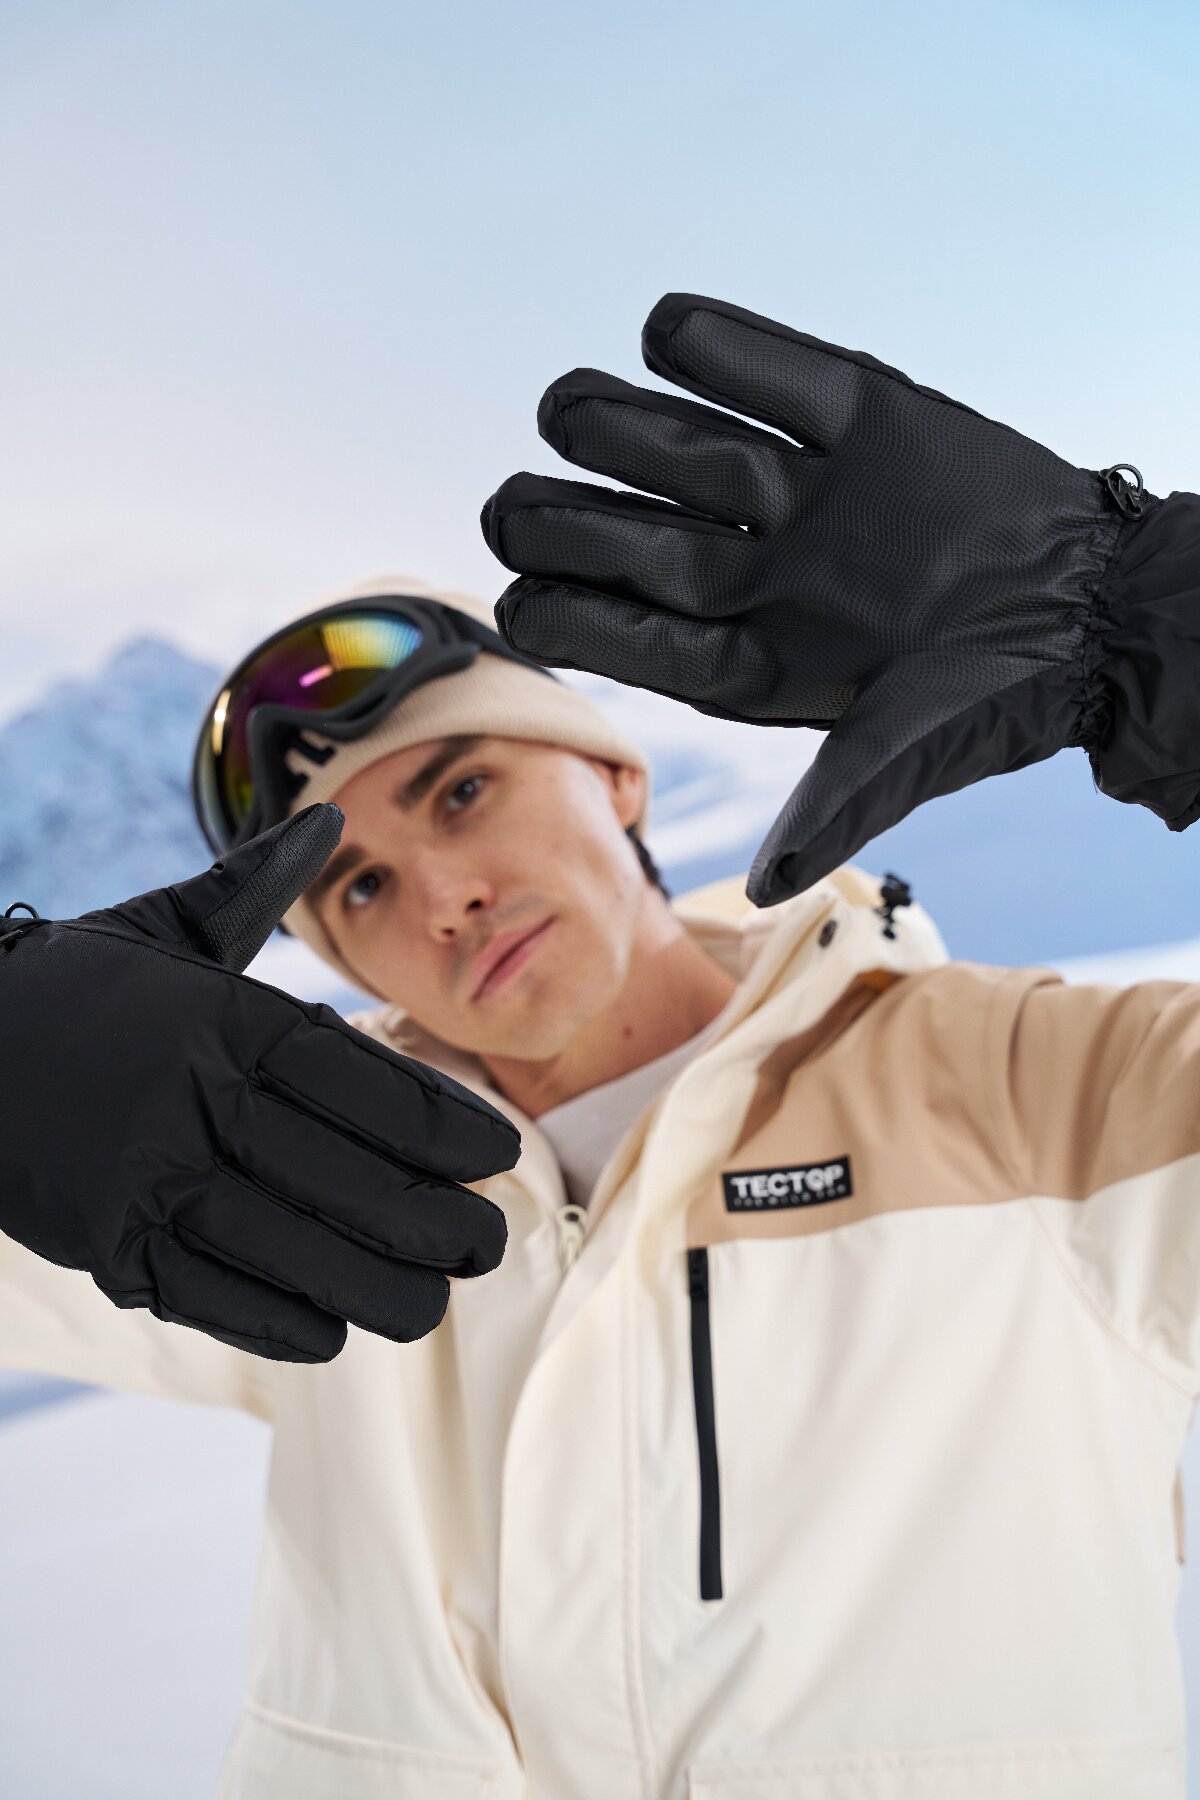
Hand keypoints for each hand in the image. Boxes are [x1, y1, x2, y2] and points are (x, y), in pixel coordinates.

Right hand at [0, 807, 515, 1361]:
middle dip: (430, 1218)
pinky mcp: (103, 1243)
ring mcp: (143, 1177)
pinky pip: (206, 1291)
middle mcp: (190, 1097)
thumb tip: (330, 820)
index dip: (440, 1126)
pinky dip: (274, 1316)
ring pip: (284, 1246)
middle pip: (338, 1173)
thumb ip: (255, 884)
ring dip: (371, 1283)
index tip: (501, 1154)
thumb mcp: (167, 925)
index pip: (360, 1081)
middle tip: (491, 1243)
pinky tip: (334, 1329)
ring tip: (435, 1298)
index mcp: (222, 1017)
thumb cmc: (81, 986)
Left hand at [482, 293, 1148, 902]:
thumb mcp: (913, 748)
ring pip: (691, 452)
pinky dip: (725, 351)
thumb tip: (767, 887)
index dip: (581, 619)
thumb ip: (837, 803)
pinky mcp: (861, 415)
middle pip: (646, 545)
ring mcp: (804, 493)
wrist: (1102, 606)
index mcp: (755, 661)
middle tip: (510, 507)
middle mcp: (762, 576)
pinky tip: (663, 330)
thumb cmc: (1000, 697)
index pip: (644, 641)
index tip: (520, 602)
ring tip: (566, 406)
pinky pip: (778, 375)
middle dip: (576, 525)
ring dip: (623, 428)